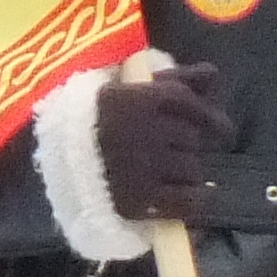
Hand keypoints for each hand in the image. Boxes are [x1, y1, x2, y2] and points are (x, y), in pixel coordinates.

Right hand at [94, 61, 235, 226]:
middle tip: (173, 149)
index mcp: (141, 100)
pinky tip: (191, 195)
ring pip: (192, 169)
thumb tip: (214, 75)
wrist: (54, 154)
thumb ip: (177, 79)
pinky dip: (196, 199)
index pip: (192, 105)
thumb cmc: (100, 117)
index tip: (222, 132)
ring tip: (170, 171)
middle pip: (193, 139)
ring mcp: (141, 168)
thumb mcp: (134, 88)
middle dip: (187, 144)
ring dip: (187, 170)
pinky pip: (189, 201)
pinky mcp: (138, 200)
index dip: (213, 119)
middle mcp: (144, 132)